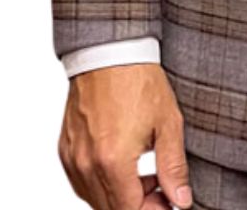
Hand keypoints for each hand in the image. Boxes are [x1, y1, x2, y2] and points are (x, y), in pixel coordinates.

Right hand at [58, 63, 192, 209]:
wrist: (110, 52)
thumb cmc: (138, 80)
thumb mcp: (168, 123)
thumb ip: (173, 167)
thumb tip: (181, 200)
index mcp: (113, 161)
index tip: (169, 202)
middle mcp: (87, 165)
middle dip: (139, 205)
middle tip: (161, 191)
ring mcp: (73, 159)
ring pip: (95, 199)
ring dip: (120, 197)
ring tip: (144, 175)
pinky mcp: (65, 150)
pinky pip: (82, 182)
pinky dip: (102, 183)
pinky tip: (122, 166)